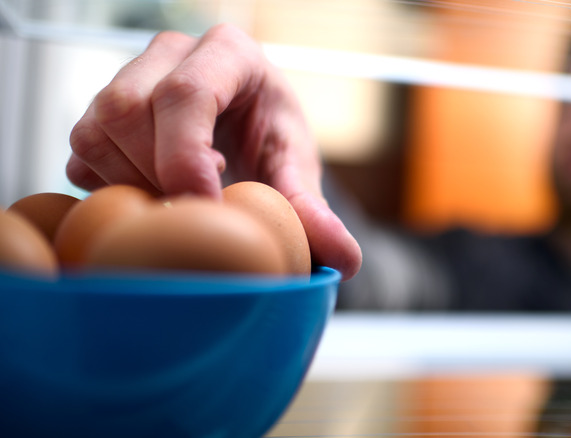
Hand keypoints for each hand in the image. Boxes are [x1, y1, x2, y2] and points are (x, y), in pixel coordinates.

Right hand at [67, 24, 360, 279]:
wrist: (243, 128)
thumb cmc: (270, 137)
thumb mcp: (295, 167)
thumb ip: (312, 210)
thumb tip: (345, 259)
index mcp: (228, 54)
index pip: (186, 94)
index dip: (186, 157)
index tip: (205, 206)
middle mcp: (172, 54)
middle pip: (130, 110)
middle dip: (159, 174)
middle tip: (199, 204)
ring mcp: (129, 76)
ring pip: (97, 130)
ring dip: (132, 182)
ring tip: (180, 195)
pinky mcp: (99, 110)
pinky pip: (81, 152)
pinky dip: (109, 186)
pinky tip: (152, 191)